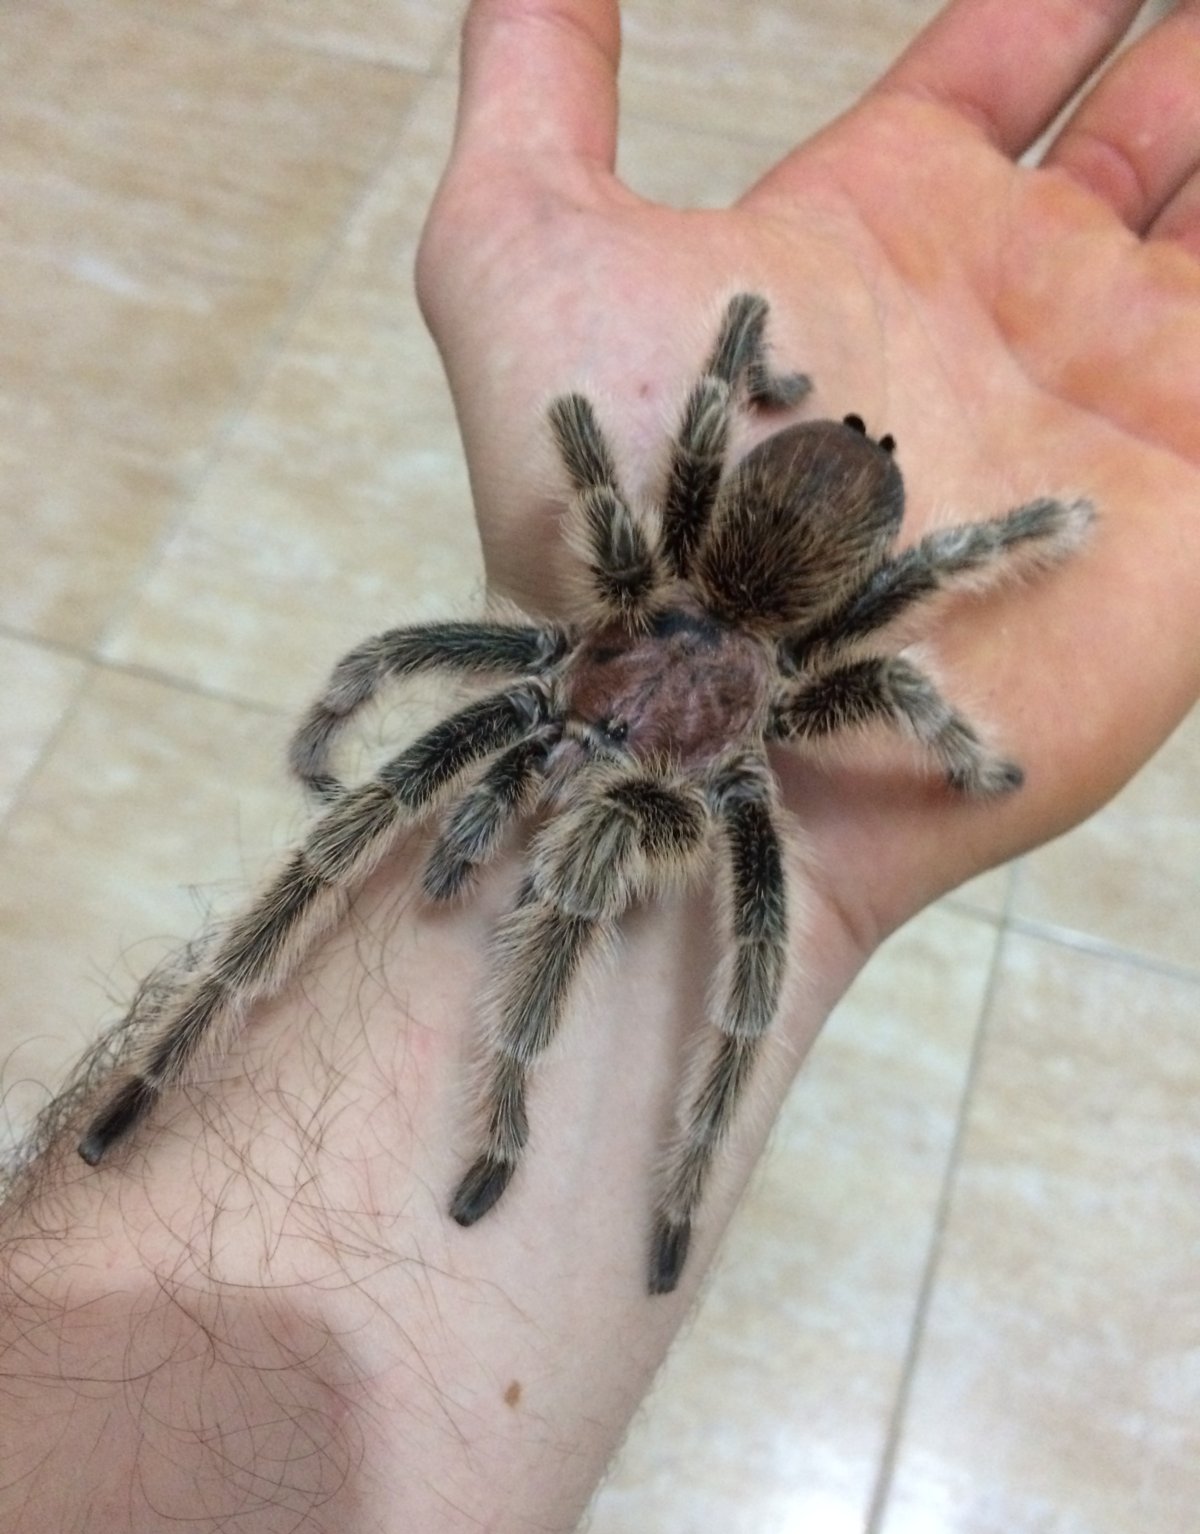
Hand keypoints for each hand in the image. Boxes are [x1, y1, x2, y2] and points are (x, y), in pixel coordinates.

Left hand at [417, 0, 1199, 952]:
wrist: (699, 727)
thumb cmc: (596, 504)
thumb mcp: (521, 252)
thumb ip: (535, 87)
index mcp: (879, 226)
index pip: (1005, 59)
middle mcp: (1004, 304)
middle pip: (1146, 126)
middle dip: (1184, 57)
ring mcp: (1105, 403)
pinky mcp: (1185, 513)